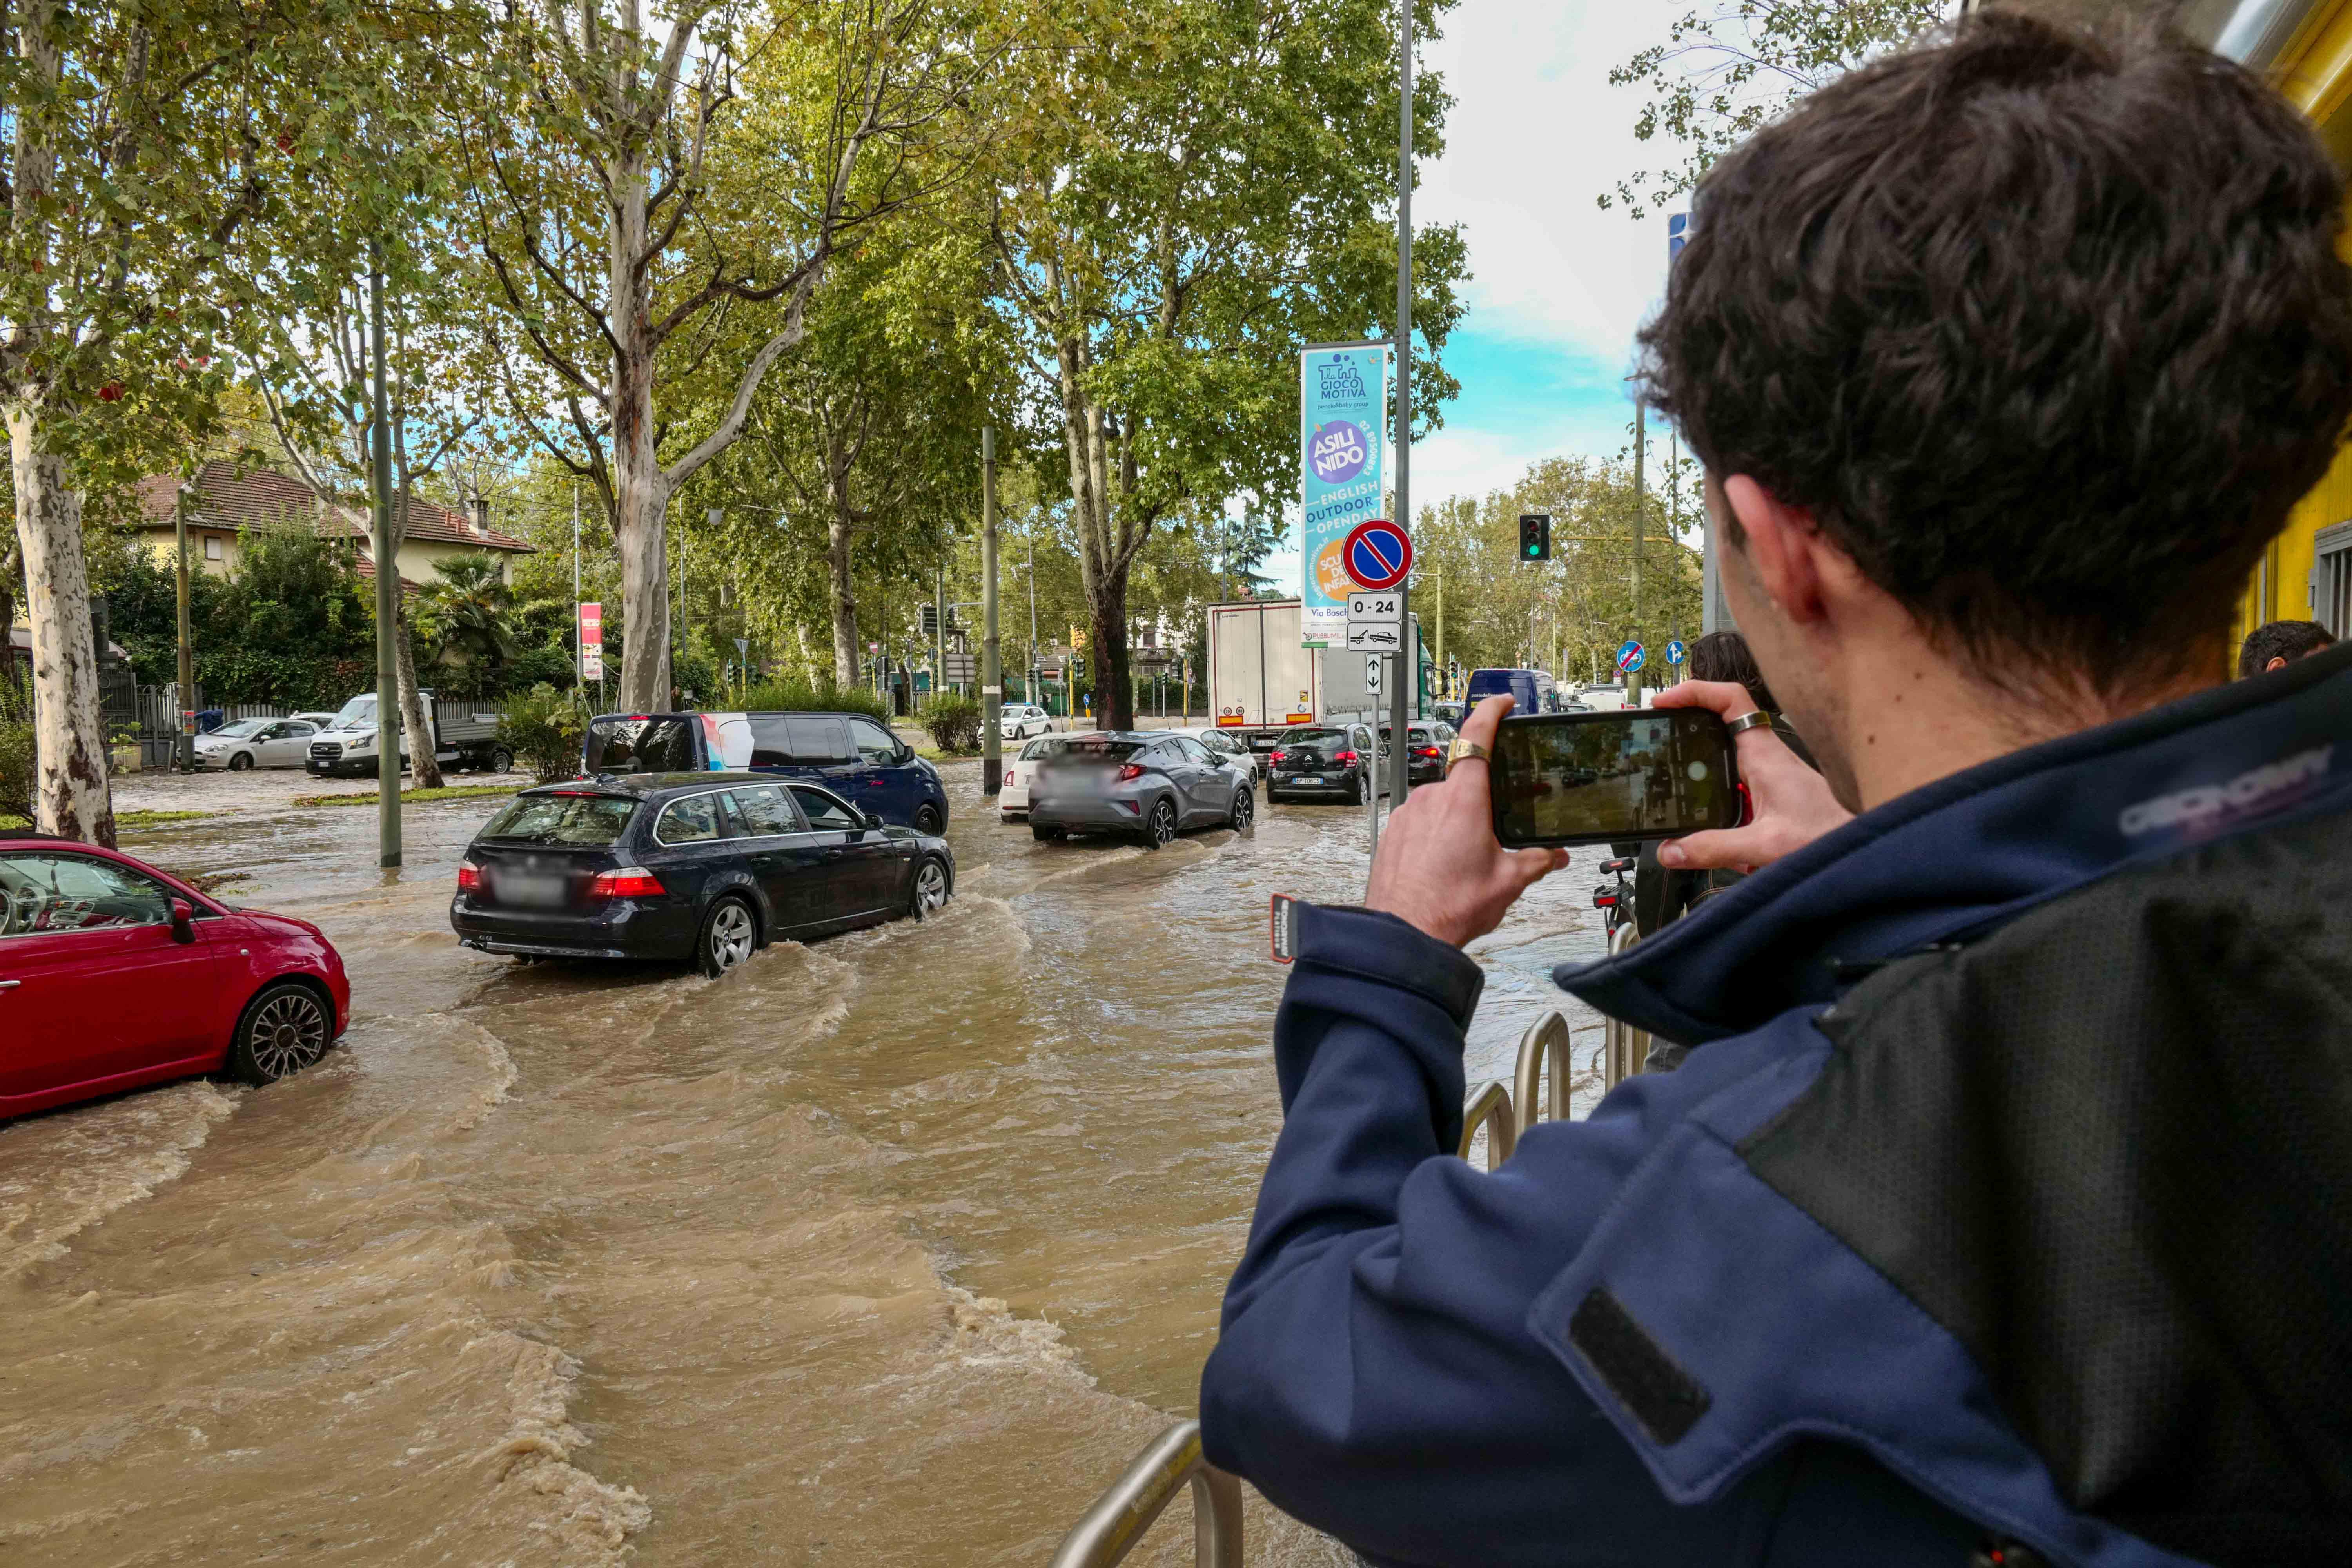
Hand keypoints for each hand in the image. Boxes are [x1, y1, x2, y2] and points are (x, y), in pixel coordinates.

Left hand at [1365, 696, 1567, 946]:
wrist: (1404, 936)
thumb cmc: (1449, 908)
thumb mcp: (1508, 882)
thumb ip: (1537, 861)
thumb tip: (1555, 856)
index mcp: (1464, 799)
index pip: (1477, 736)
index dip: (1491, 712)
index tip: (1503, 703)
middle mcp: (1431, 798)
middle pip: (1464, 781)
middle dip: (1483, 801)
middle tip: (1496, 827)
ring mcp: (1408, 814)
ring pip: (1441, 804)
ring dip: (1457, 822)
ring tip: (1467, 859)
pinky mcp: (1392, 832)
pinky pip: (1420, 822)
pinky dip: (1435, 835)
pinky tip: (1443, 865)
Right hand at [1650, 681, 1851, 871]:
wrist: (1869, 848)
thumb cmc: (1833, 837)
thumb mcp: (1767, 845)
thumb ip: (1715, 848)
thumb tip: (1672, 851)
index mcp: (1765, 755)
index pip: (1730, 699)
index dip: (1694, 691)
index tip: (1664, 703)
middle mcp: (1767, 757)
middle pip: (1719, 721)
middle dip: (1686, 722)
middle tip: (1656, 731)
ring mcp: (1770, 773)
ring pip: (1724, 752)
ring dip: (1698, 758)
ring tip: (1671, 769)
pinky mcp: (1772, 792)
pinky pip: (1734, 779)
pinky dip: (1714, 789)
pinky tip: (1706, 812)